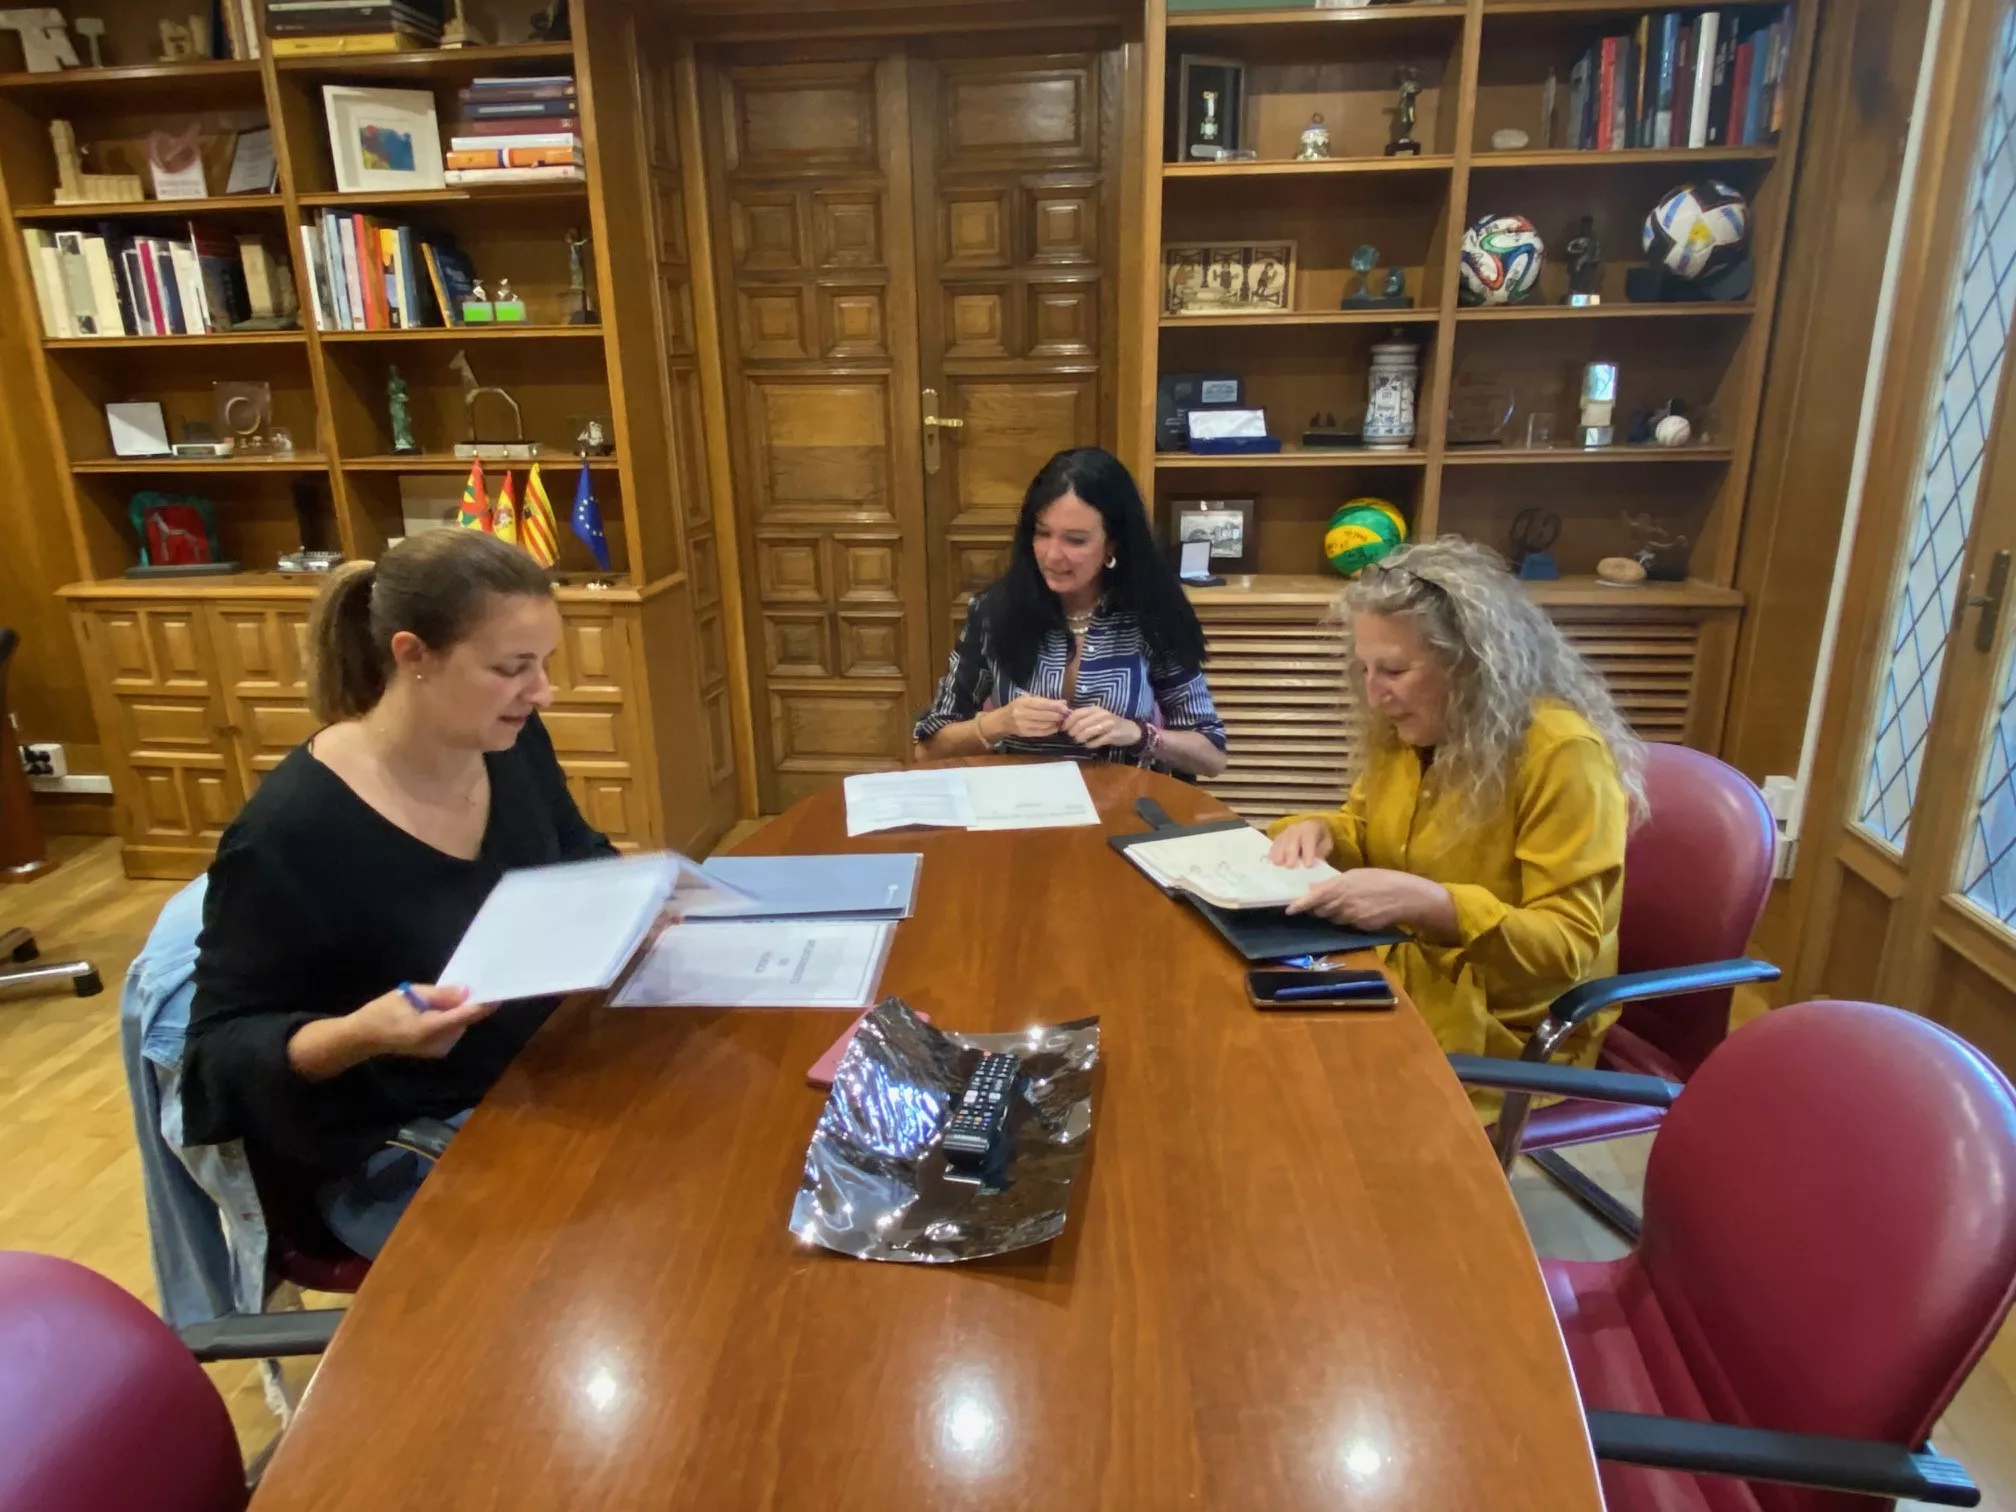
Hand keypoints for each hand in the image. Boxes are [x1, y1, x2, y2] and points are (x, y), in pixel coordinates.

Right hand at [349, 983, 496, 1059]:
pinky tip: (431, 1012)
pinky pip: (451, 1029)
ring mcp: (439, 1049)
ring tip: (432, 1001)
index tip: (500, 991)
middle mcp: (440, 1043)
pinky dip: (448, 1019)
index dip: (484, 1004)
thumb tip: (467, 991)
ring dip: (455, 1011)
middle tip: (456, 987)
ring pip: (459, 1024)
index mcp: (431, 1029)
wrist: (363, 1038)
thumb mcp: (410, 994)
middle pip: (464, 1019)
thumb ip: (440, 994)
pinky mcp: (437, 1050)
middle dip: (465, 1004)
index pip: (466, 1015)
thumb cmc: (382, 1012)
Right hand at [986, 695, 1069, 741]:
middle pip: (1044, 715)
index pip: (1042, 704)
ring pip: (1043, 725)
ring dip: (1055, 723)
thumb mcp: (1029, 699)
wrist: (1002, 720)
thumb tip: (1063, 703)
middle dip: (1057, 715)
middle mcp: (1022, 714)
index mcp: (1023, 702)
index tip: (1065, 708)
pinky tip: (1055, 727)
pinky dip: (1050, 730)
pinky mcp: (1025, 733)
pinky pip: (1040, 733)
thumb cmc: (1017, 707)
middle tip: (1066, 715)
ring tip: (1062, 721)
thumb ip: (1045, 701)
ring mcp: (1023, 725)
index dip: (1055, 706)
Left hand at [1061, 705, 1142, 749]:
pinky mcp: (1113, 735)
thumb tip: (1065, 722)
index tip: (1063, 729)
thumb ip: (1084, 718)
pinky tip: (1089, 745)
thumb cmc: (1110, 723)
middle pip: (1081, 723)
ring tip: (1079, 741)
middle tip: (1072, 736)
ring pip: (1088, 732)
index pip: (1077, 713)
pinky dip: (1090, 744)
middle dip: (1073, 732)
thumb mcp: (1097, 717)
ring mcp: (1108, 724)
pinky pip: (1097, 741)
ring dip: (1080, 738)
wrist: (1130, 730)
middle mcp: (1101, 714)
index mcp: (1095, 709)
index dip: (1068, 722)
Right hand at [1268, 820, 1335, 867]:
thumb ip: (1321, 853)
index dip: (1308, 852)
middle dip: (1291, 854)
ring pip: (1282, 841)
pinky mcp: (1279, 836)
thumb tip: (1316, 865)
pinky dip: (1273, 851)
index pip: (1309, 840)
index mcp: (1311, 829)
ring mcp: (1286, 832)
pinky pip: (1275, 843)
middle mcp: (1297, 828)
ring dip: (1279, 853)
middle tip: (1290, 866)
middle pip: (1292, 840)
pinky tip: (1272, 860)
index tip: (1308, 865)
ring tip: (1278, 864)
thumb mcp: (1326, 845)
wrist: (1313, 827)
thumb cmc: (1320, 839)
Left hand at [1286, 868, 1440, 930]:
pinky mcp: (1362, 927)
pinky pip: (1347, 925)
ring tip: (1342, 904)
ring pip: (1333, 919)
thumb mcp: (1357, 874)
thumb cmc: (1382, 879)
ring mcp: (1353, 917)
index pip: (1315, 898)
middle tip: (1317, 903)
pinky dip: (1347, 919)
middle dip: (1316, 909)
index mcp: (1342, 886)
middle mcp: (1345, 903)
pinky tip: (1357, 911)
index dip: (1300, 905)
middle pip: (1321, 911)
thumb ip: (1334, 883)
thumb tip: (1314, 888)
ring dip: (1332, 914)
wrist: (1407, 896)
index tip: (1288, 910)